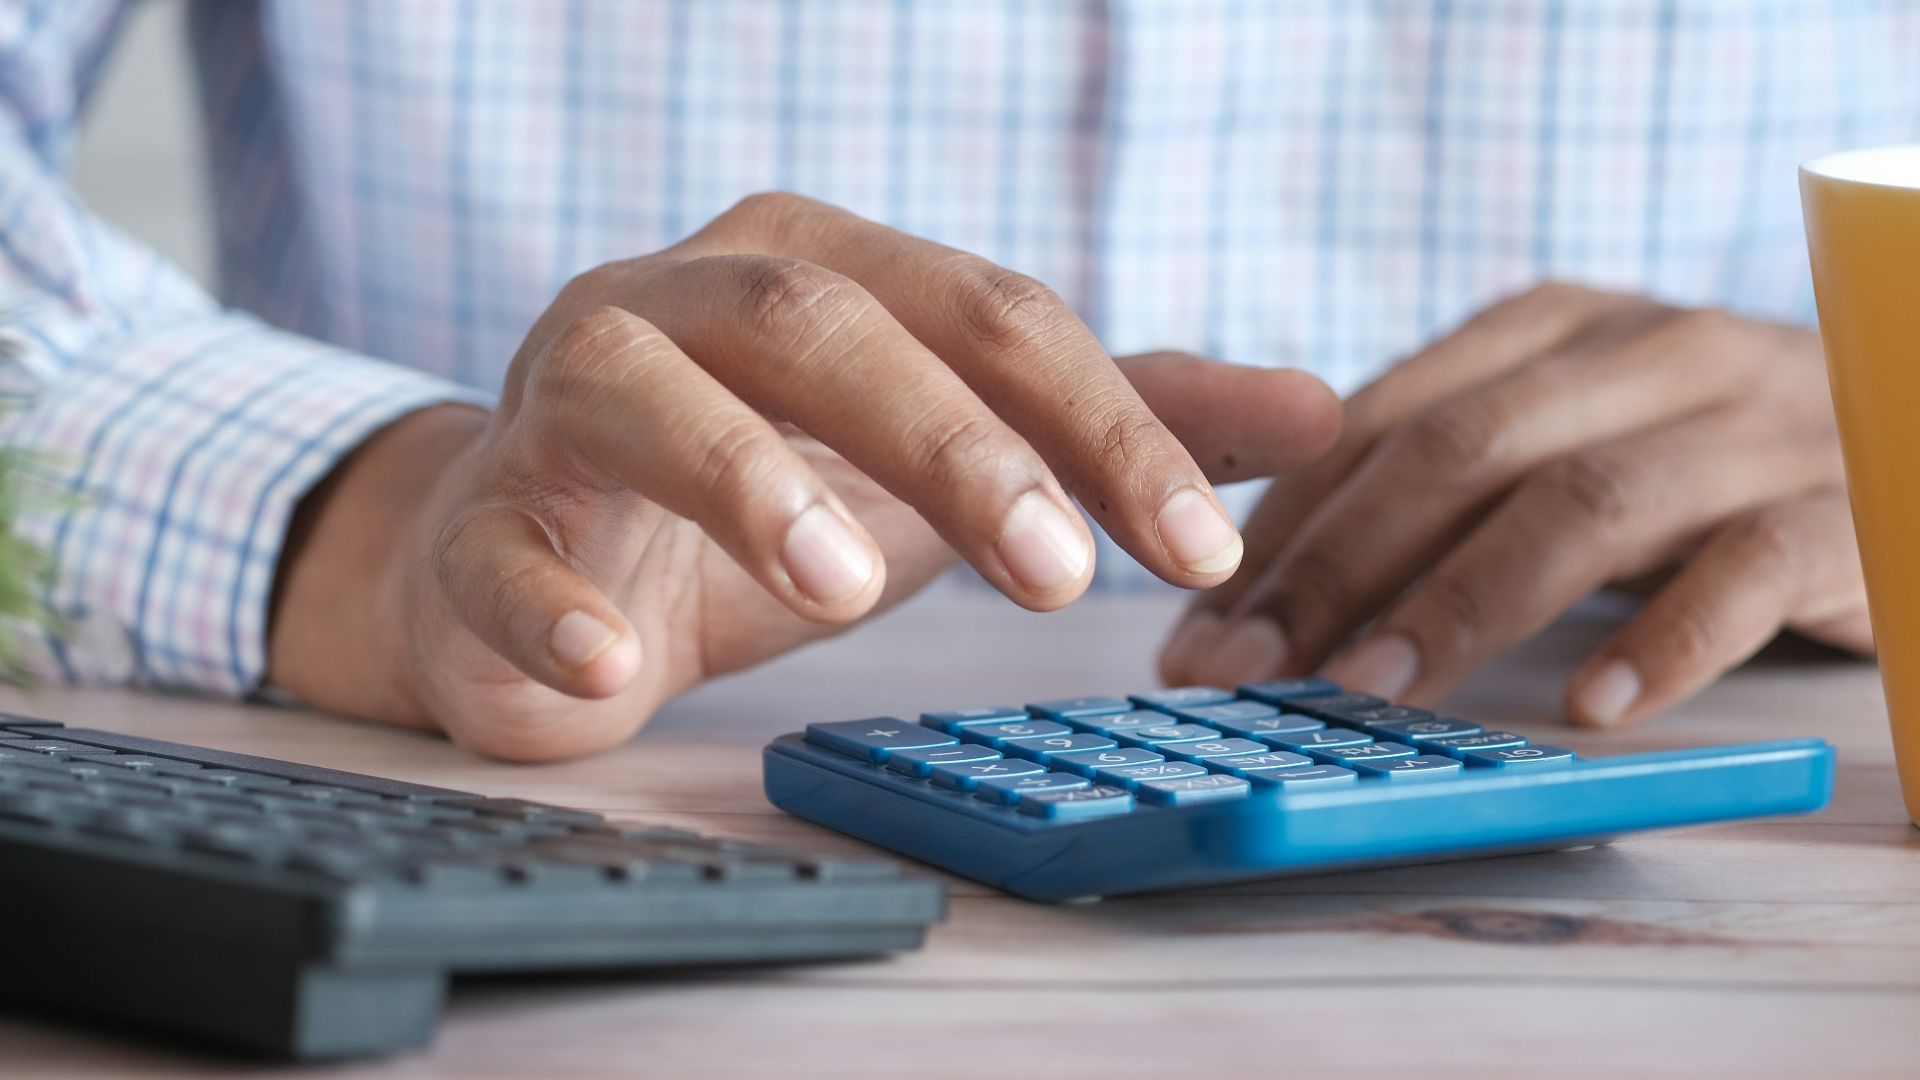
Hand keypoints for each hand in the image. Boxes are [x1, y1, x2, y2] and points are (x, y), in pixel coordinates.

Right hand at [268, 194, 1339, 759]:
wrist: (546, 558)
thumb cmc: (767, 493)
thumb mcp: (952, 454)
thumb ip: (1115, 426)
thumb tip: (1323, 412)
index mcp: (823, 269)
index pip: (986, 314)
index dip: (1102, 422)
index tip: (1200, 547)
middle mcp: (688, 301)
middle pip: (824, 321)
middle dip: (950, 440)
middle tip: (1058, 577)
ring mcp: (567, 400)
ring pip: (645, 391)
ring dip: (747, 479)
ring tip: (845, 586)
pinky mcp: (482, 520)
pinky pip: (500, 547)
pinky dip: (550, 606)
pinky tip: (614, 671)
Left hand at [1160, 283, 1871, 727]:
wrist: (1905, 435)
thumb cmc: (1691, 463)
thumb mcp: (1559, 438)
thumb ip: (1436, 484)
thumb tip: (1259, 593)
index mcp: (1554, 326)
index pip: (1383, 419)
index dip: (1283, 527)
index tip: (1202, 627)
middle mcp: (1645, 352)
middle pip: (1461, 453)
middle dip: (1334, 567)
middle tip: (1248, 671)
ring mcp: (1747, 421)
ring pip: (1582, 502)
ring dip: (1461, 603)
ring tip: (1371, 692)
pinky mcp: (1838, 504)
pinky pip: (1744, 569)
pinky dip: (1663, 637)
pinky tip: (1592, 704)